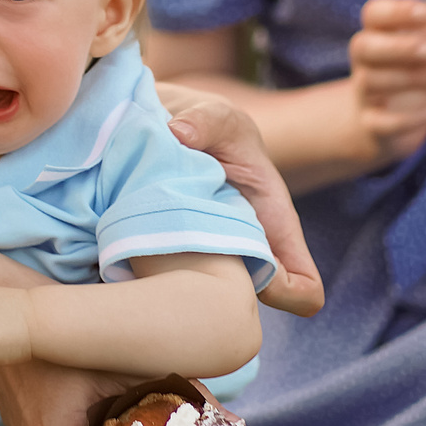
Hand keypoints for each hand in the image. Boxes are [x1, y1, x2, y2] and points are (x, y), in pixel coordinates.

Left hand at [157, 86, 325, 316]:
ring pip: (199, 304)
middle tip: (176, 267)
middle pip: (243, 308)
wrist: (171, 131)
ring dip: (173, 286)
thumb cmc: (211, 129)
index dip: (284, 292)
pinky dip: (143, 274)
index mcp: (273, 227)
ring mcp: (210, 263)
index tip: (244, 275)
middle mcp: (245, 254)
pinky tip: (120, 250)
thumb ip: (207, 121)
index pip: (305, 289)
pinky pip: (161, 289)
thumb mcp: (219, 117)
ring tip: (142, 254)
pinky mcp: (173, 261)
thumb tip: (180, 135)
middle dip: (211, 299)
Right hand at [346, 0, 425, 165]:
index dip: (396, 11)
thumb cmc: (422, 59)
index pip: (373, 13)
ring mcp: (367, 93)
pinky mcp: (374, 124)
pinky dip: (405, 118)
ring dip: (410, 79)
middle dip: (397, 47)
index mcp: (381, 30)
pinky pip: (378, 122)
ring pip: (371, 83)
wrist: (405, 112)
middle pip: (362, 46)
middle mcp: (367, 60)